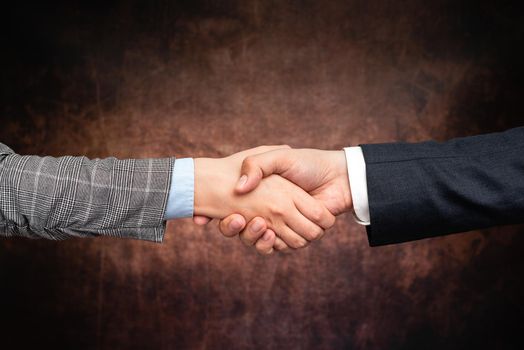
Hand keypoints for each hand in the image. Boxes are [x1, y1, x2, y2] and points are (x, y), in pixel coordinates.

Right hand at [193, 147, 335, 249]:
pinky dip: (271, 244)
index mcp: (261, 194)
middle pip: (239, 229)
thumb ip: (256, 165)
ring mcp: (281, 224)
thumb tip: (239, 189)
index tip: (204, 218)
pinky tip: (269, 233)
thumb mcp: (279, 156)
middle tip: (238, 219)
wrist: (338, 177)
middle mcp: (267, 211)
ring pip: (257, 241)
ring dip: (252, 236)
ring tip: (256, 224)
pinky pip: (277, 247)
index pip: (231, 210)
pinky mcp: (294, 235)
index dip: (219, 214)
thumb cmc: (308, 163)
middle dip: (233, 228)